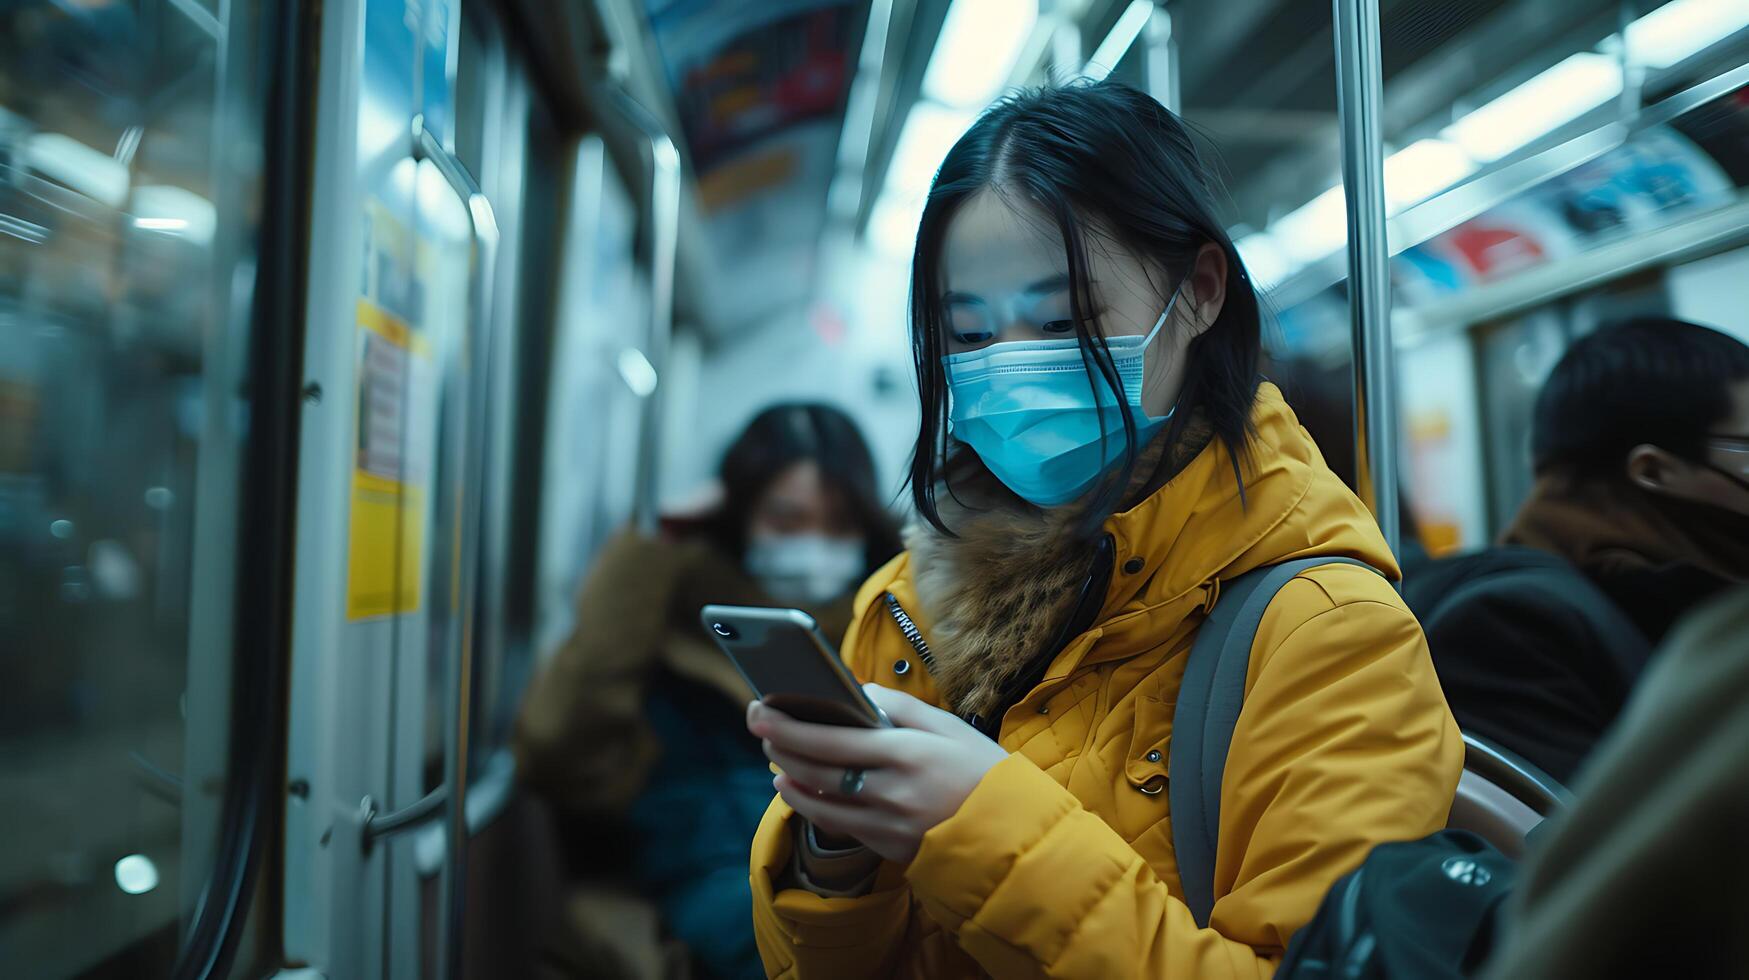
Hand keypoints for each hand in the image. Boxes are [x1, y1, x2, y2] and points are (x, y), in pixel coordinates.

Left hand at [746, 685, 1008, 864]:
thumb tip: (858, 692)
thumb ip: (900, 706)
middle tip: (761, 729)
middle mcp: (891, 791)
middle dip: (781, 746)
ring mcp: (886, 825)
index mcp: (907, 753)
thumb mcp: (949, 727)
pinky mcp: (887, 849)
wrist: (1013, 834)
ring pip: (819, 802)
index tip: (761, 710)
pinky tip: (802, 791)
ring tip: (777, 761)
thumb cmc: (982, 771)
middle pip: (816, 768)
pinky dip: (813, 805)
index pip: (831, 737)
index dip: (789, 725)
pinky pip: (838, 825)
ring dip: (790, 779)